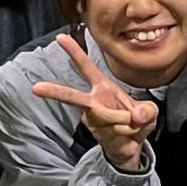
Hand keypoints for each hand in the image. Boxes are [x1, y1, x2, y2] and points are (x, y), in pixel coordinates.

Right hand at [31, 32, 158, 171]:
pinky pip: (114, 129)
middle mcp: (93, 100)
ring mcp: (91, 118)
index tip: (60, 37)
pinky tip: (127, 133)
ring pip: (107, 116)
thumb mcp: (150, 113)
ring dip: (126, 121)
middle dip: (55, 91)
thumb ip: (147, 111)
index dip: (75, 52)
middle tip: (36, 88)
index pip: (87, 67)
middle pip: (72, 96)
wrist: (131, 148)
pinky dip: (127, 131)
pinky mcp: (95, 134)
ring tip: (132, 124)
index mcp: (103, 87)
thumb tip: (136, 115)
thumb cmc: (137, 122)